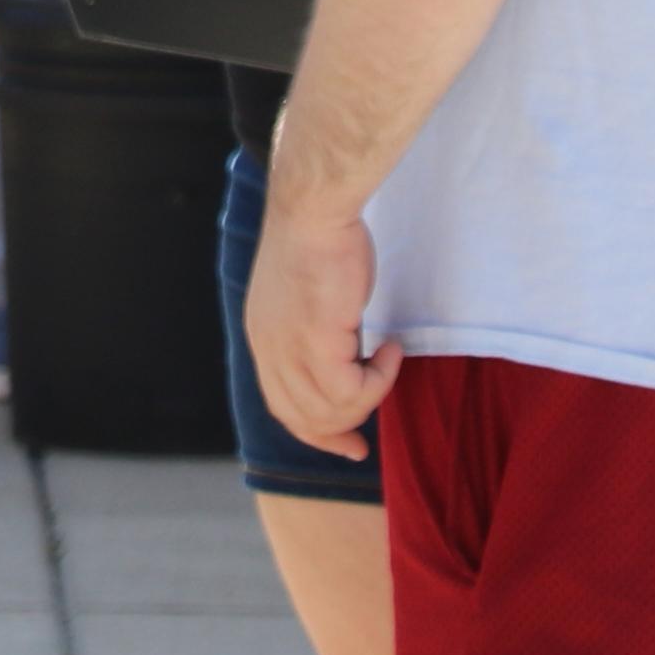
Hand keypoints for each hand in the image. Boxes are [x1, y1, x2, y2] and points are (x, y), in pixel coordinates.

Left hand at [243, 191, 395, 463]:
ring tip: (386, 361)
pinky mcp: (316, 342)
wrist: (314, 210)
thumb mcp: (306, 298)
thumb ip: (315, 334)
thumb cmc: (320, 241)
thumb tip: (345, 360)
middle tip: (367, 439)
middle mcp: (269, 350)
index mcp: (263, 340)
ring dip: (369, 397)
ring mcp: (289, 349)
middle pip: (303, 418)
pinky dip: (379, 379)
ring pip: (331, 410)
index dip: (315, 432)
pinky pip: (353, 390)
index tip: (348, 444)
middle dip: (340, 433)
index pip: (282, 406)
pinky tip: (391, 349)